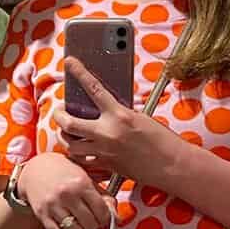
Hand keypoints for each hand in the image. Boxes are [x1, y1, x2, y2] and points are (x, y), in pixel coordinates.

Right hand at [12, 151, 112, 228]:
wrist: (36, 168)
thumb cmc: (65, 172)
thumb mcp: (86, 177)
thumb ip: (103, 196)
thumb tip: (116, 217)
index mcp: (81, 183)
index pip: (102, 211)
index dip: (105, 217)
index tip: (101, 216)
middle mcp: (67, 195)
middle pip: (90, 224)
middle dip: (93, 225)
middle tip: (90, 220)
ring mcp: (53, 205)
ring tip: (78, 224)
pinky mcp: (42, 214)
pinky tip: (66, 226)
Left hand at [59, 61, 168, 184]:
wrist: (171, 165)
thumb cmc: (161, 139)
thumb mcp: (140, 117)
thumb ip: (119, 113)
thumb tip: (103, 109)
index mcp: (119, 115)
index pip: (93, 88)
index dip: (79, 73)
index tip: (69, 62)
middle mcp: (108, 133)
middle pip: (69, 123)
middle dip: (58, 116)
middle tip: (59, 112)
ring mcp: (104, 151)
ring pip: (71, 145)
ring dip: (66, 138)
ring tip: (68, 132)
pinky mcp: (107, 166)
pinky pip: (83, 162)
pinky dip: (78, 156)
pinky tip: (79, 151)